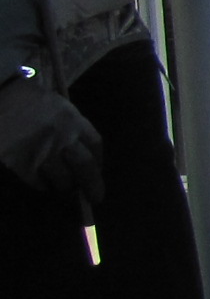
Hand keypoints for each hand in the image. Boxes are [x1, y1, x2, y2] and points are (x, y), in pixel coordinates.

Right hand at [0, 74, 103, 199]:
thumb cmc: (25, 101)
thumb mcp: (56, 106)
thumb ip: (71, 126)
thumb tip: (81, 154)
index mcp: (73, 119)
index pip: (95, 145)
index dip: (99, 161)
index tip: (98, 170)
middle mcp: (63, 137)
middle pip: (86, 167)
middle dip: (92, 185)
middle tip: (94, 197)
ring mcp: (42, 151)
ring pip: (63, 179)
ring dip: (65, 187)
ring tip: (63, 187)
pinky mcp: (22, 163)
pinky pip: (38, 182)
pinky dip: (43, 186)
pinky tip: (43, 184)